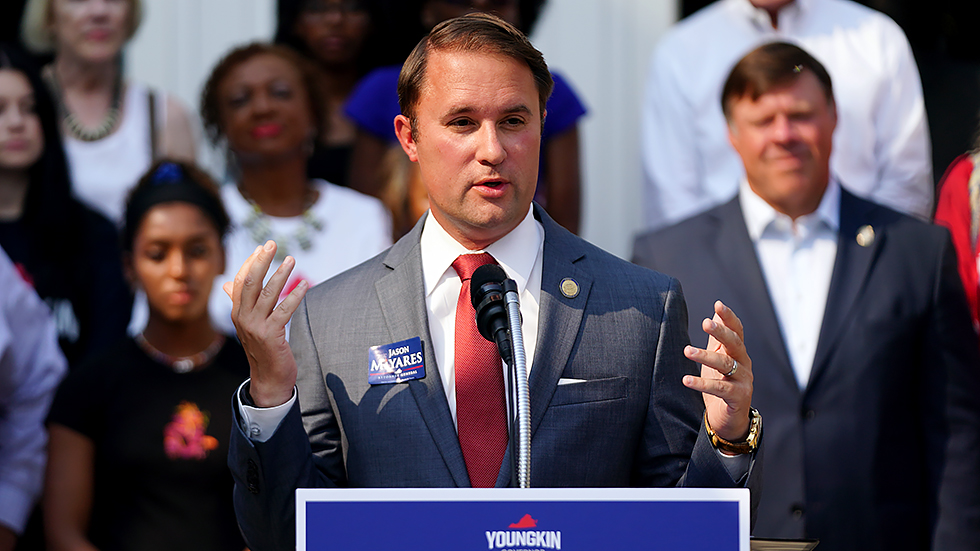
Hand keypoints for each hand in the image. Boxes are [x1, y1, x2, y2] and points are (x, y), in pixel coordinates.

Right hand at [224, 241, 308, 406]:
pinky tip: (304, 285)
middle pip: (249, 282)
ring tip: (291, 260)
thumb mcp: (249, 325)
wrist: (268, 380)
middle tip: (272, 243)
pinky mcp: (271, 335)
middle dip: (261, 261)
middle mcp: (243, 318)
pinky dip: (295, 296)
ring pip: (267, 293)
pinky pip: (284, 310)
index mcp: (237, 314)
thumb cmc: (262, 350)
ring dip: (280, 274)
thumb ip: (240, 304)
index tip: (261, 248)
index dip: (250, 263)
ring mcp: (255, 327)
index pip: (240, 282)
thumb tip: (226, 286)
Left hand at [682, 300, 752, 441]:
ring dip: (705, 356)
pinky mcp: (738, 397)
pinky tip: (686, 379)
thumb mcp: (718, 359)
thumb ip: (717, 338)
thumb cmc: (723, 385)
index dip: (729, 318)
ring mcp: (743, 381)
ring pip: (726, 365)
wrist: (729, 418)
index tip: (718, 304)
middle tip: (705, 323)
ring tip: (687, 350)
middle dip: (721, 332)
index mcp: (738, 353)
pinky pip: (720, 388)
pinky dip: (702, 383)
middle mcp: (744, 364)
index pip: (737, 331)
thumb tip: (715, 312)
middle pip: (735, 344)